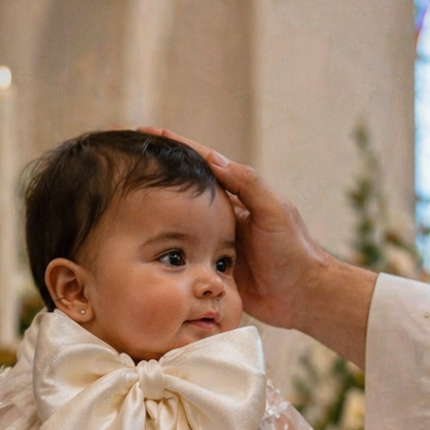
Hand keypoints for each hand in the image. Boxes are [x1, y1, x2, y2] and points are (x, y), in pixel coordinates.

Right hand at [140, 128, 375, 363]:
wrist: (303, 296)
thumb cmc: (294, 250)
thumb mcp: (273, 210)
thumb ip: (247, 184)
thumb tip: (213, 158)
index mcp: (238, 197)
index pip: (202, 164)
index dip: (175, 147)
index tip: (146, 132)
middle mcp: (224, 217)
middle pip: (186, 192)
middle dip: (159, 176)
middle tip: (128, 163)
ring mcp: (216, 244)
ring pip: (181, 224)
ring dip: (156, 213)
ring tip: (126, 199)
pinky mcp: (213, 271)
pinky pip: (185, 258)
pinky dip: (167, 251)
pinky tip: (143, 245)